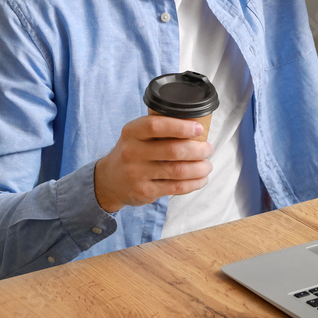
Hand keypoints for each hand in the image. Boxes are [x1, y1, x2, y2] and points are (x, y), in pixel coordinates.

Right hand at [94, 115, 213, 212]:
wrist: (109, 180)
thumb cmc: (132, 152)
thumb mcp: (136, 135)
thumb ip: (159, 129)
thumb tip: (197, 126)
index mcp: (131, 132)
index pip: (156, 126)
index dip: (181, 127)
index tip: (199, 129)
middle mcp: (132, 152)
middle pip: (173, 150)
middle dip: (198, 150)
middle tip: (208, 149)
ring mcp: (137, 174)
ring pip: (178, 170)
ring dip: (199, 168)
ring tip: (208, 165)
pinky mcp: (144, 192)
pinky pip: (176, 187)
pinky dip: (194, 183)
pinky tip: (201, 179)